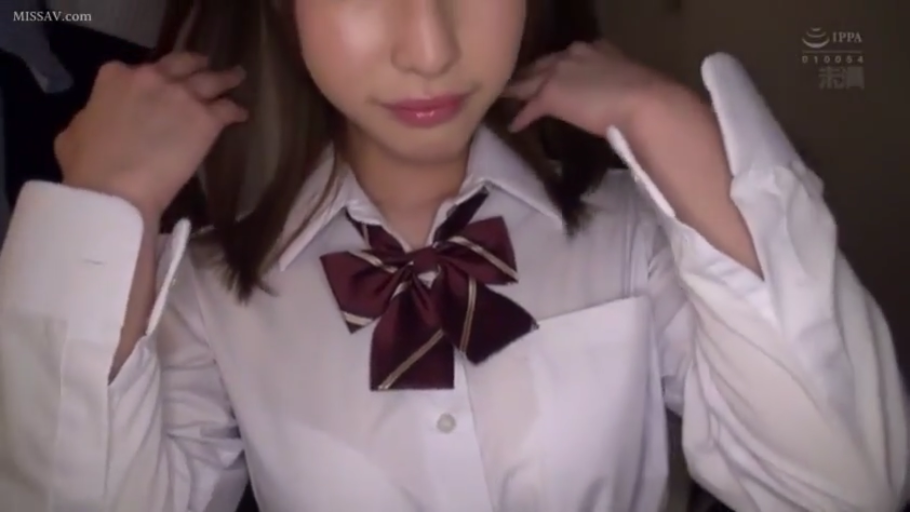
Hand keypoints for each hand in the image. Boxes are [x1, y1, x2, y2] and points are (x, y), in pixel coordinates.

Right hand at [55, 52, 247, 222]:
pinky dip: (236, 111)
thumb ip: (90, 117)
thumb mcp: (72, 133)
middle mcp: (152, 78)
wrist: (115, 190)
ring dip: (225, 79)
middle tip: (203, 67)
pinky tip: (241, 115)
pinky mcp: (205, 119)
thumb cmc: (88, 167)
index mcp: (115, 78)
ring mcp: (182, 96)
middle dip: (193, 64)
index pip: (133, 69)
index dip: (146, 79)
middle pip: (181, 64)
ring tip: (236, 78)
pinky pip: (227, 109)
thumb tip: (97, 119)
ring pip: (211, 79)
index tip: (153, 87)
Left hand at [503, 40, 685, 135]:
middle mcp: (572, 54)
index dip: (555, 69)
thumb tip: (613, 100)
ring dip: (515, 92)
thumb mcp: (627, 81)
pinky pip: (529, 108)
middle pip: (541, 66)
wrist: (645, 103)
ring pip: (528, 82)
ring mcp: (558, 73)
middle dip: (529, 75)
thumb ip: (613, 85)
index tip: (549, 76)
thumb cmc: (647, 97)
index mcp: (594, 48)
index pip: (565, 58)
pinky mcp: (550, 94)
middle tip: (517, 86)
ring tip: (504, 100)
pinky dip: (521, 118)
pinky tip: (513, 127)